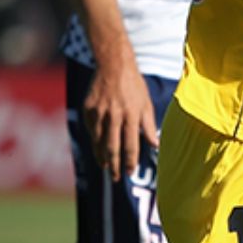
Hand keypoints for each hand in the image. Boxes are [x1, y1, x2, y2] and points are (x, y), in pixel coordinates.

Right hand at [83, 59, 159, 181]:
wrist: (113, 65)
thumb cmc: (134, 86)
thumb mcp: (146, 104)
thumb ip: (149, 126)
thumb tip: (155, 146)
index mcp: (131, 115)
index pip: (130, 145)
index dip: (130, 161)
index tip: (129, 172)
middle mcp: (114, 115)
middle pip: (112, 148)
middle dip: (114, 165)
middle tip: (115, 178)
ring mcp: (98, 112)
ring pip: (98, 141)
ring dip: (101, 156)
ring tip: (105, 166)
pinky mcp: (87, 109)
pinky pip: (90, 130)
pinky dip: (94, 140)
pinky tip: (98, 147)